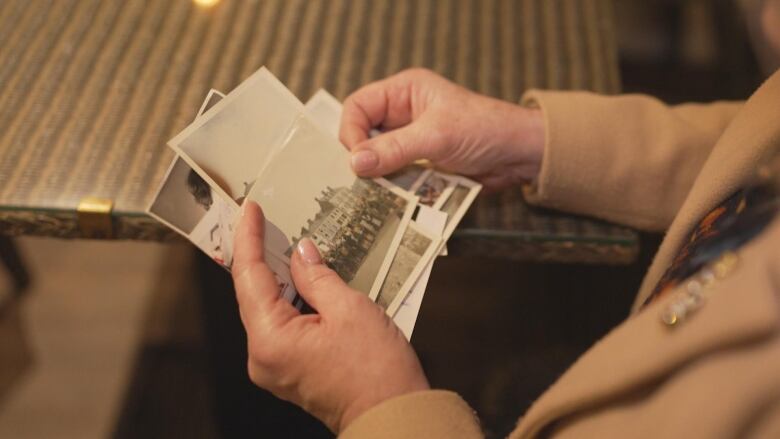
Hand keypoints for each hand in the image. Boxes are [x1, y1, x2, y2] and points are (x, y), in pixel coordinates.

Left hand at [231, 202, 429, 432]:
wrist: (393, 414)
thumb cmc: (377, 370)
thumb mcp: (350, 308)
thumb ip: (318, 276)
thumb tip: (302, 252)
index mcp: (271, 340)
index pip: (249, 277)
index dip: (249, 239)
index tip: (250, 211)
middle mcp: (262, 356)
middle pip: (253, 294)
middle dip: (261, 256)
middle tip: (264, 221)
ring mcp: (273, 367)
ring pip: (267, 309)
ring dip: (278, 278)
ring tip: (285, 243)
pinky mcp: (289, 370)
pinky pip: (281, 325)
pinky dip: (289, 300)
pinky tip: (302, 279)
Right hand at [340, 68, 544, 190]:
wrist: (520, 154)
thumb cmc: (484, 130)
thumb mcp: (436, 137)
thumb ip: (394, 149)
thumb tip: (354, 163)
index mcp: (403, 91)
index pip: (358, 106)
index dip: (350, 131)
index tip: (354, 159)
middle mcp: (402, 112)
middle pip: (363, 133)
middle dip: (361, 156)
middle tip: (358, 180)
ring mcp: (410, 139)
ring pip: (376, 157)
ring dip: (375, 175)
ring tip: (371, 193)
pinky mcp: (419, 162)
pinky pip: (393, 173)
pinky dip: (390, 186)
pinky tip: (388, 199)